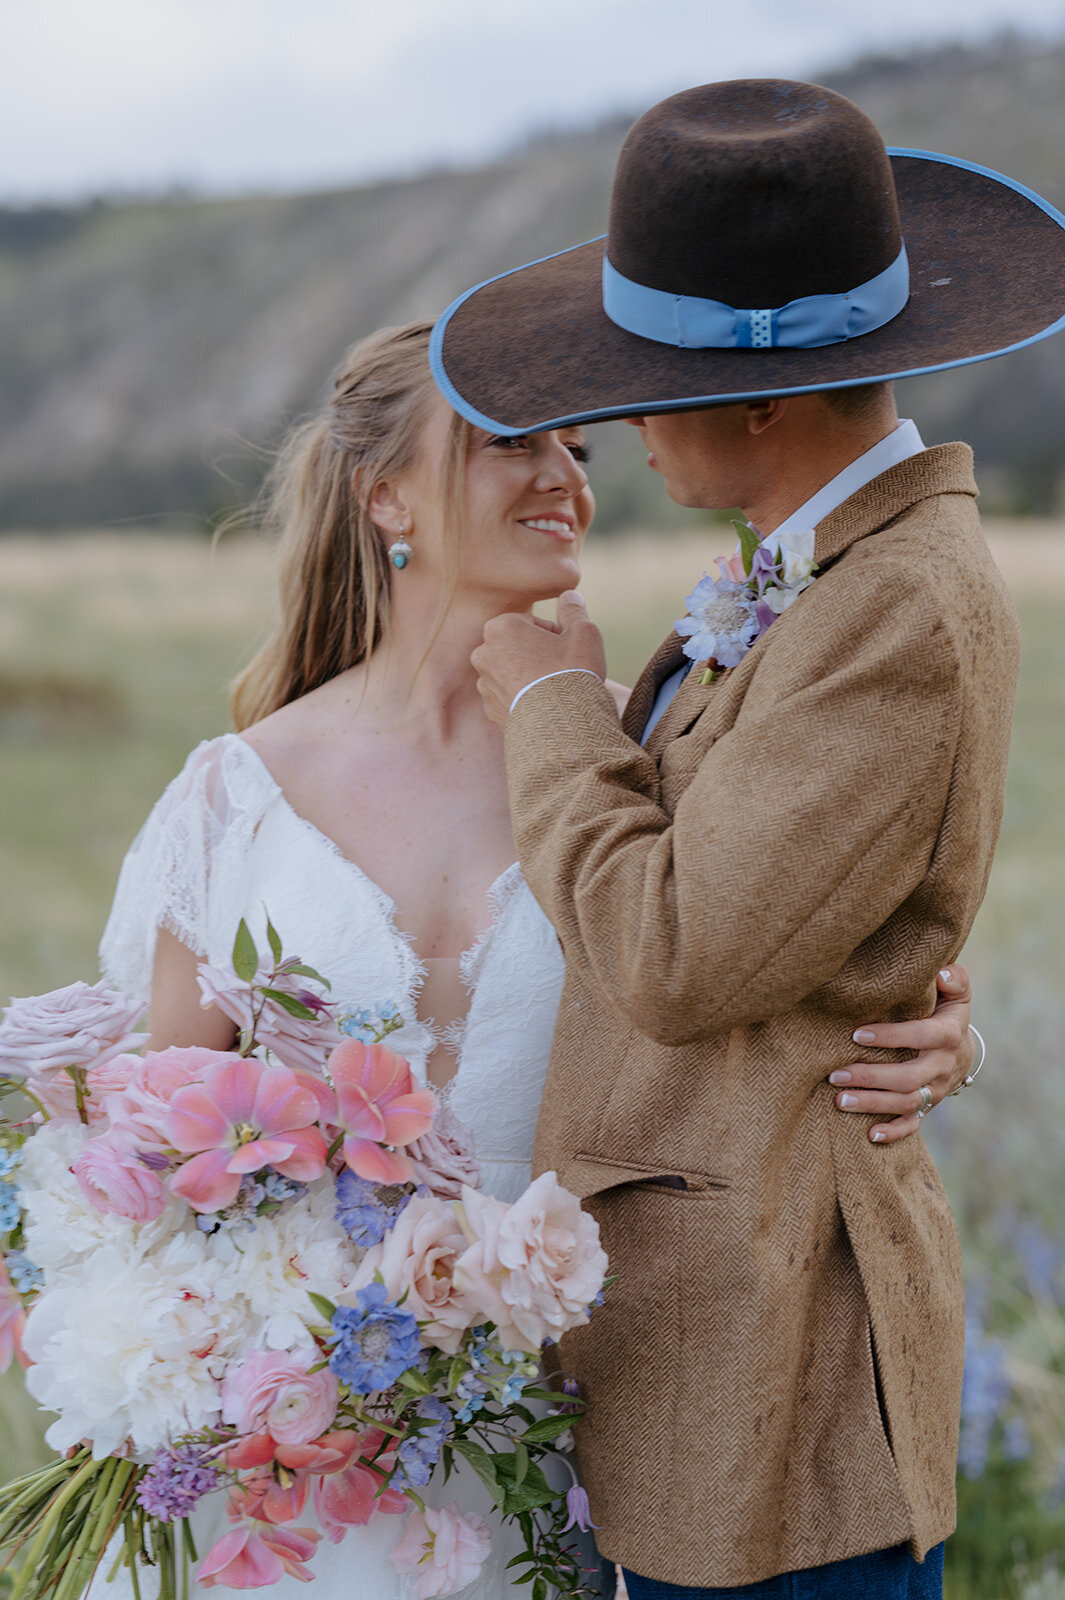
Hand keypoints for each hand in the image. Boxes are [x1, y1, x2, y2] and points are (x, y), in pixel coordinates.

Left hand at [472, 592, 606, 728]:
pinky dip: (525, 700)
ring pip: (513, 673)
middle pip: (519, 647)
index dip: (555, 635)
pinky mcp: (490, 712)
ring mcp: (484, 686)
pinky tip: (546, 708)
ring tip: (555, 691)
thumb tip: (569, 595)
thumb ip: (574, 610)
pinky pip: (511, 698)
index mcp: (500, 627)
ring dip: (531, 677)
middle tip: (562, 670)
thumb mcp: (583, 633)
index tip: (568, 650)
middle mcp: (483, 654)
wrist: (562, 728)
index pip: (532, 623)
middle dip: (538, 654)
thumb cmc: (572, 673)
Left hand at [828, 965, 973, 1143]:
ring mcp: (937, 1090)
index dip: (890, 1036)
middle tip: (835, 1074)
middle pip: (908, 1078)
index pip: (920, 1036)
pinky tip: (870, 1135)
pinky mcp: (929, 1106)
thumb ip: (954, 979)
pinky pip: (914, 1124)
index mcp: (948, 1035)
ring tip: (839, 1101)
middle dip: (870, 1077)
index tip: (856, 1035)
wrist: (962, 1049)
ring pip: (906, 1103)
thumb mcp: (955, 994)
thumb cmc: (945, 1012)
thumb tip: (942, 972)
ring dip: (872, 1104)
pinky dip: (894, 1132)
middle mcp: (943, 1066)